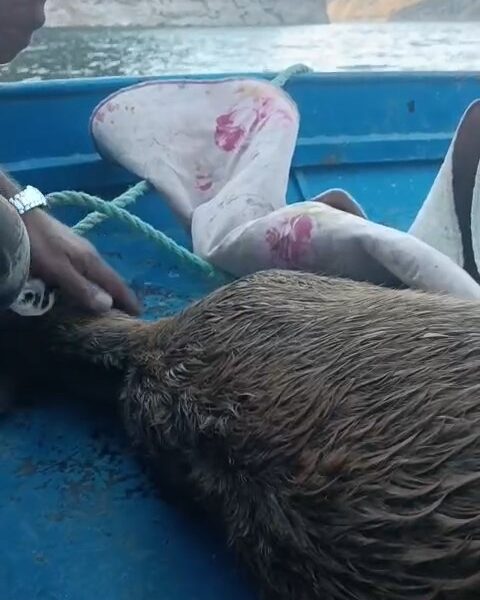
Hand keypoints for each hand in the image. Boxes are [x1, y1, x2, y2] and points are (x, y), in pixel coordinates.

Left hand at [22, 208, 139, 314]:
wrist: (21, 214)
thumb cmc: (39, 244)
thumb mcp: (59, 270)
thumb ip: (82, 287)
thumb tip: (109, 305)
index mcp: (92, 261)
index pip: (116, 284)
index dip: (128, 300)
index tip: (140, 316)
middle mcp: (90, 255)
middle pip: (110, 280)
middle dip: (120, 297)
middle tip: (127, 316)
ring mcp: (79, 250)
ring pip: (98, 275)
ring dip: (107, 290)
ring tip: (111, 305)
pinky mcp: (68, 249)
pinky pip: (87, 271)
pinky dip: (93, 282)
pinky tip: (88, 287)